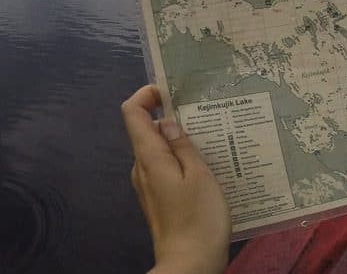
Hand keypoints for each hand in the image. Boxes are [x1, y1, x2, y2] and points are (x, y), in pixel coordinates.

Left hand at [121, 85, 230, 273]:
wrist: (190, 265)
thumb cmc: (198, 218)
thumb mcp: (199, 175)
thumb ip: (183, 145)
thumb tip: (169, 122)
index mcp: (149, 157)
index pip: (132, 113)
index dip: (146, 95)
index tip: (171, 90)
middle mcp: (142, 169)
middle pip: (147, 130)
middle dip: (172, 116)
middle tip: (206, 113)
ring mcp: (148, 186)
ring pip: (159, 150)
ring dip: (181, 139)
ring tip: (213, 138)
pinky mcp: (158, 199)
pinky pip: (165, 168)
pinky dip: (182, 159)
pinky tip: (208, 165)